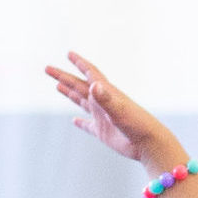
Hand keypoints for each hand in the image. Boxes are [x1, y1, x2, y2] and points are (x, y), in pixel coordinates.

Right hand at [45, 52, 183, 174]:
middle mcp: (103, 102)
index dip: (79, 63)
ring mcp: (102, 117)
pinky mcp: (103, 132)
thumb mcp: (119, 110)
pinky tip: (74, 121)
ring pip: (82, 102)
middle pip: (79, 86)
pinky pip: (88, 126)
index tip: (69, 53)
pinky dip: (81, 123)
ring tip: (58, 85)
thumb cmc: (137, 124)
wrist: (149, 144)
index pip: (90, 73)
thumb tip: (93, 85)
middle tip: (47, 69)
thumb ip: (106, 98)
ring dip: (70, 94)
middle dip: (64, 77)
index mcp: (106, 93)